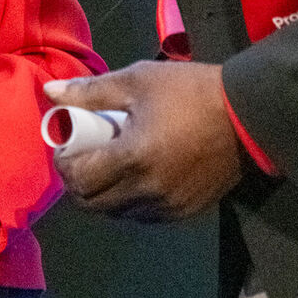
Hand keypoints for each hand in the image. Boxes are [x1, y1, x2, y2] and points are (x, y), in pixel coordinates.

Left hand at [44, 60, 241, 220]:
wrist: (247, 114)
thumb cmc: (190, 92)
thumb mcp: (138, 81)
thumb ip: (91, 91)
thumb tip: (50, 93)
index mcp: (133, 158)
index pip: (78, 179)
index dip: (64, 164)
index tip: (68, 145)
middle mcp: (146, 191)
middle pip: (91, 204)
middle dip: (78, 182)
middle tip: (84, 156)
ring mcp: (167, 206)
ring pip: (116, 213)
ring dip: (103, 193)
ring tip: (111, 163)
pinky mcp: (184, 213)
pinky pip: (142, 215)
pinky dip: (129, 200)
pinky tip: (137, 174)